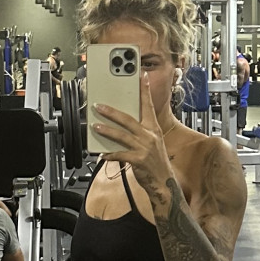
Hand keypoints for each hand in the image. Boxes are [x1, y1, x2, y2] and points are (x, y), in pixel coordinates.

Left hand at [91, 76, 172, 209]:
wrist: (164, 183)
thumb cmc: (156, 162)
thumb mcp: (152, 143)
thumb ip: (140, 132)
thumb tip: (121, 123)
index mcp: (153, 129)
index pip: (148, 106)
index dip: (144, 91)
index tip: (140, 76)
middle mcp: (150, 136)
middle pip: (128, 120)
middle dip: (112, 112)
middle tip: (99, 106)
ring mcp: (145, 148)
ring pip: (122, 136)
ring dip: (107, 130)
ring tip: (95, 126)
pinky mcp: (139, 161)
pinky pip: (120, 155)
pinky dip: (110, 154)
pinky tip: (101, 154)